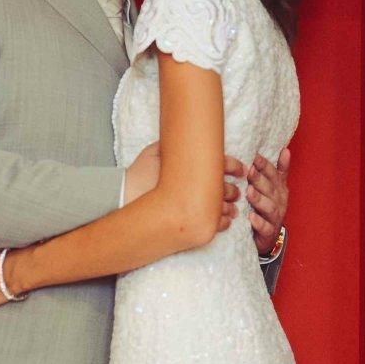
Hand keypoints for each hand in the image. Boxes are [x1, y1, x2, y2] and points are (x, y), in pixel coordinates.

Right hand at [127, 140, 242, 228]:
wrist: (124, 196)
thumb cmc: (140, 172)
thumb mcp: (155, 150)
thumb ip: (175, 144)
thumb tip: (190, 137)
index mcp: (193, 168)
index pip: (222, 165)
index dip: (235, 167)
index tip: (240, 170)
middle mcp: (195, 188)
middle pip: (224, 189)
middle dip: (233, 191)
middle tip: (237, 191)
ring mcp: (191, 207)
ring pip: (220, 209)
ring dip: (229, 209)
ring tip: (232, 209)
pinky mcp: (186, 223)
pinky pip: (211, 226)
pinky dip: (220, 224)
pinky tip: (224, 222)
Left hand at [247, 147, 290, 255]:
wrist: (269, 237)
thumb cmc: (268, 207)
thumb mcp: (276, 188)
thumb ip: (280, 170)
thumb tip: (285, 149)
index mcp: (279, 189)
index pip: (273, 174)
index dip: (265, 165)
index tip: (255, 155)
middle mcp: (279, 201)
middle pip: (270, 189)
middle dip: (260, 179)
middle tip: (249, 170)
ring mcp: (275, 217)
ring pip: (269, 207)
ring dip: (259, 199)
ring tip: (249, 191)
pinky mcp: (268, 233)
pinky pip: (265, 227)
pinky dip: (259, 223)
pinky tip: (251, 217)